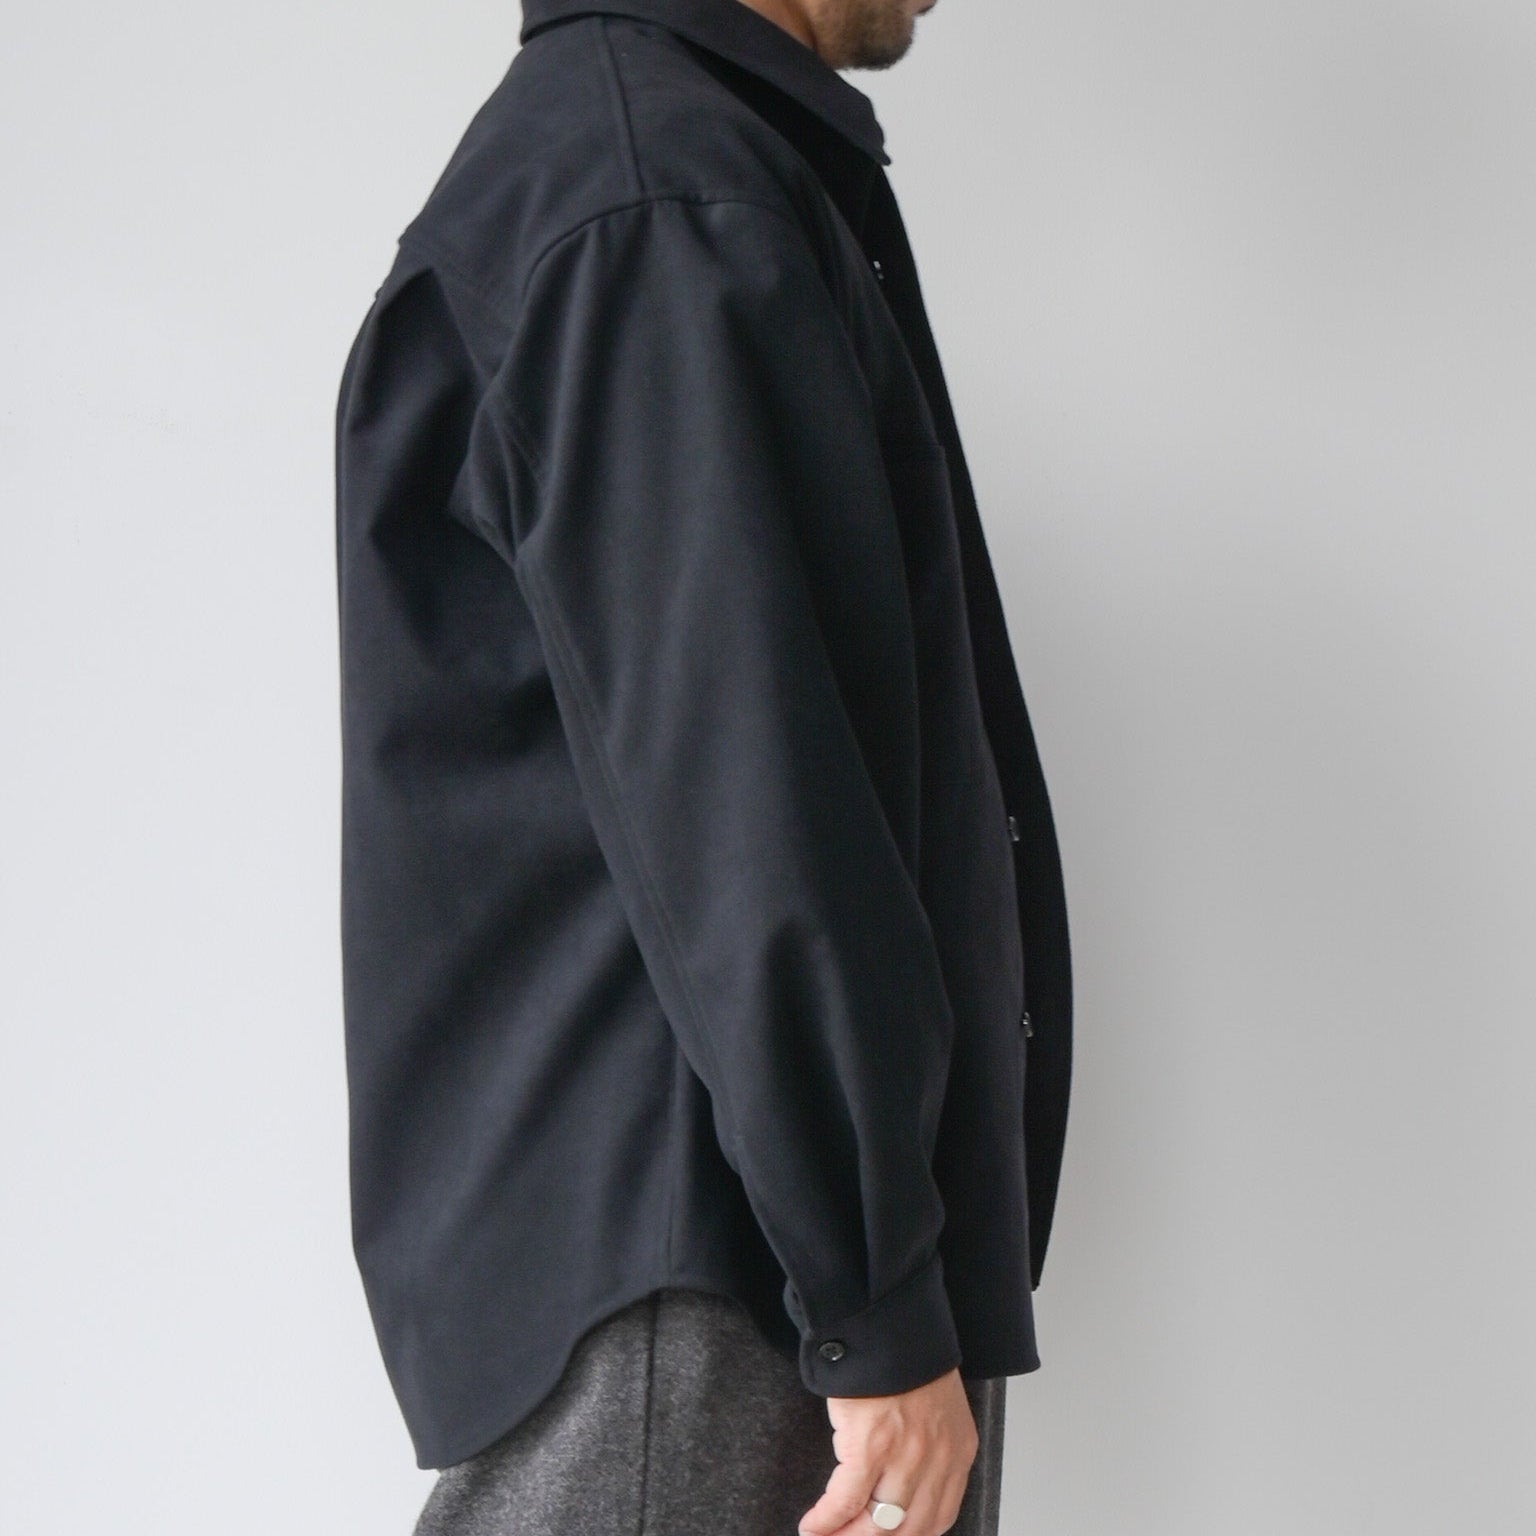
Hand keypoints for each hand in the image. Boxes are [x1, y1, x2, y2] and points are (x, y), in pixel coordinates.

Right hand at [797, 1366, 978, 1535]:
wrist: (889, 1323)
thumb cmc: (908, 1359)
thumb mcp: (939, 1408)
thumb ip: (932, 1447)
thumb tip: (903, 1486)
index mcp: (958, 1451)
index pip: (939, 1518)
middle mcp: (937, 1460)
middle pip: (908, 1530)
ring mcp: (904, 1457)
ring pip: (878, 1525)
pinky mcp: (870, 1447)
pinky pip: (846, 1500)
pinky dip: (826, 1520)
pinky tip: (812, 1526)